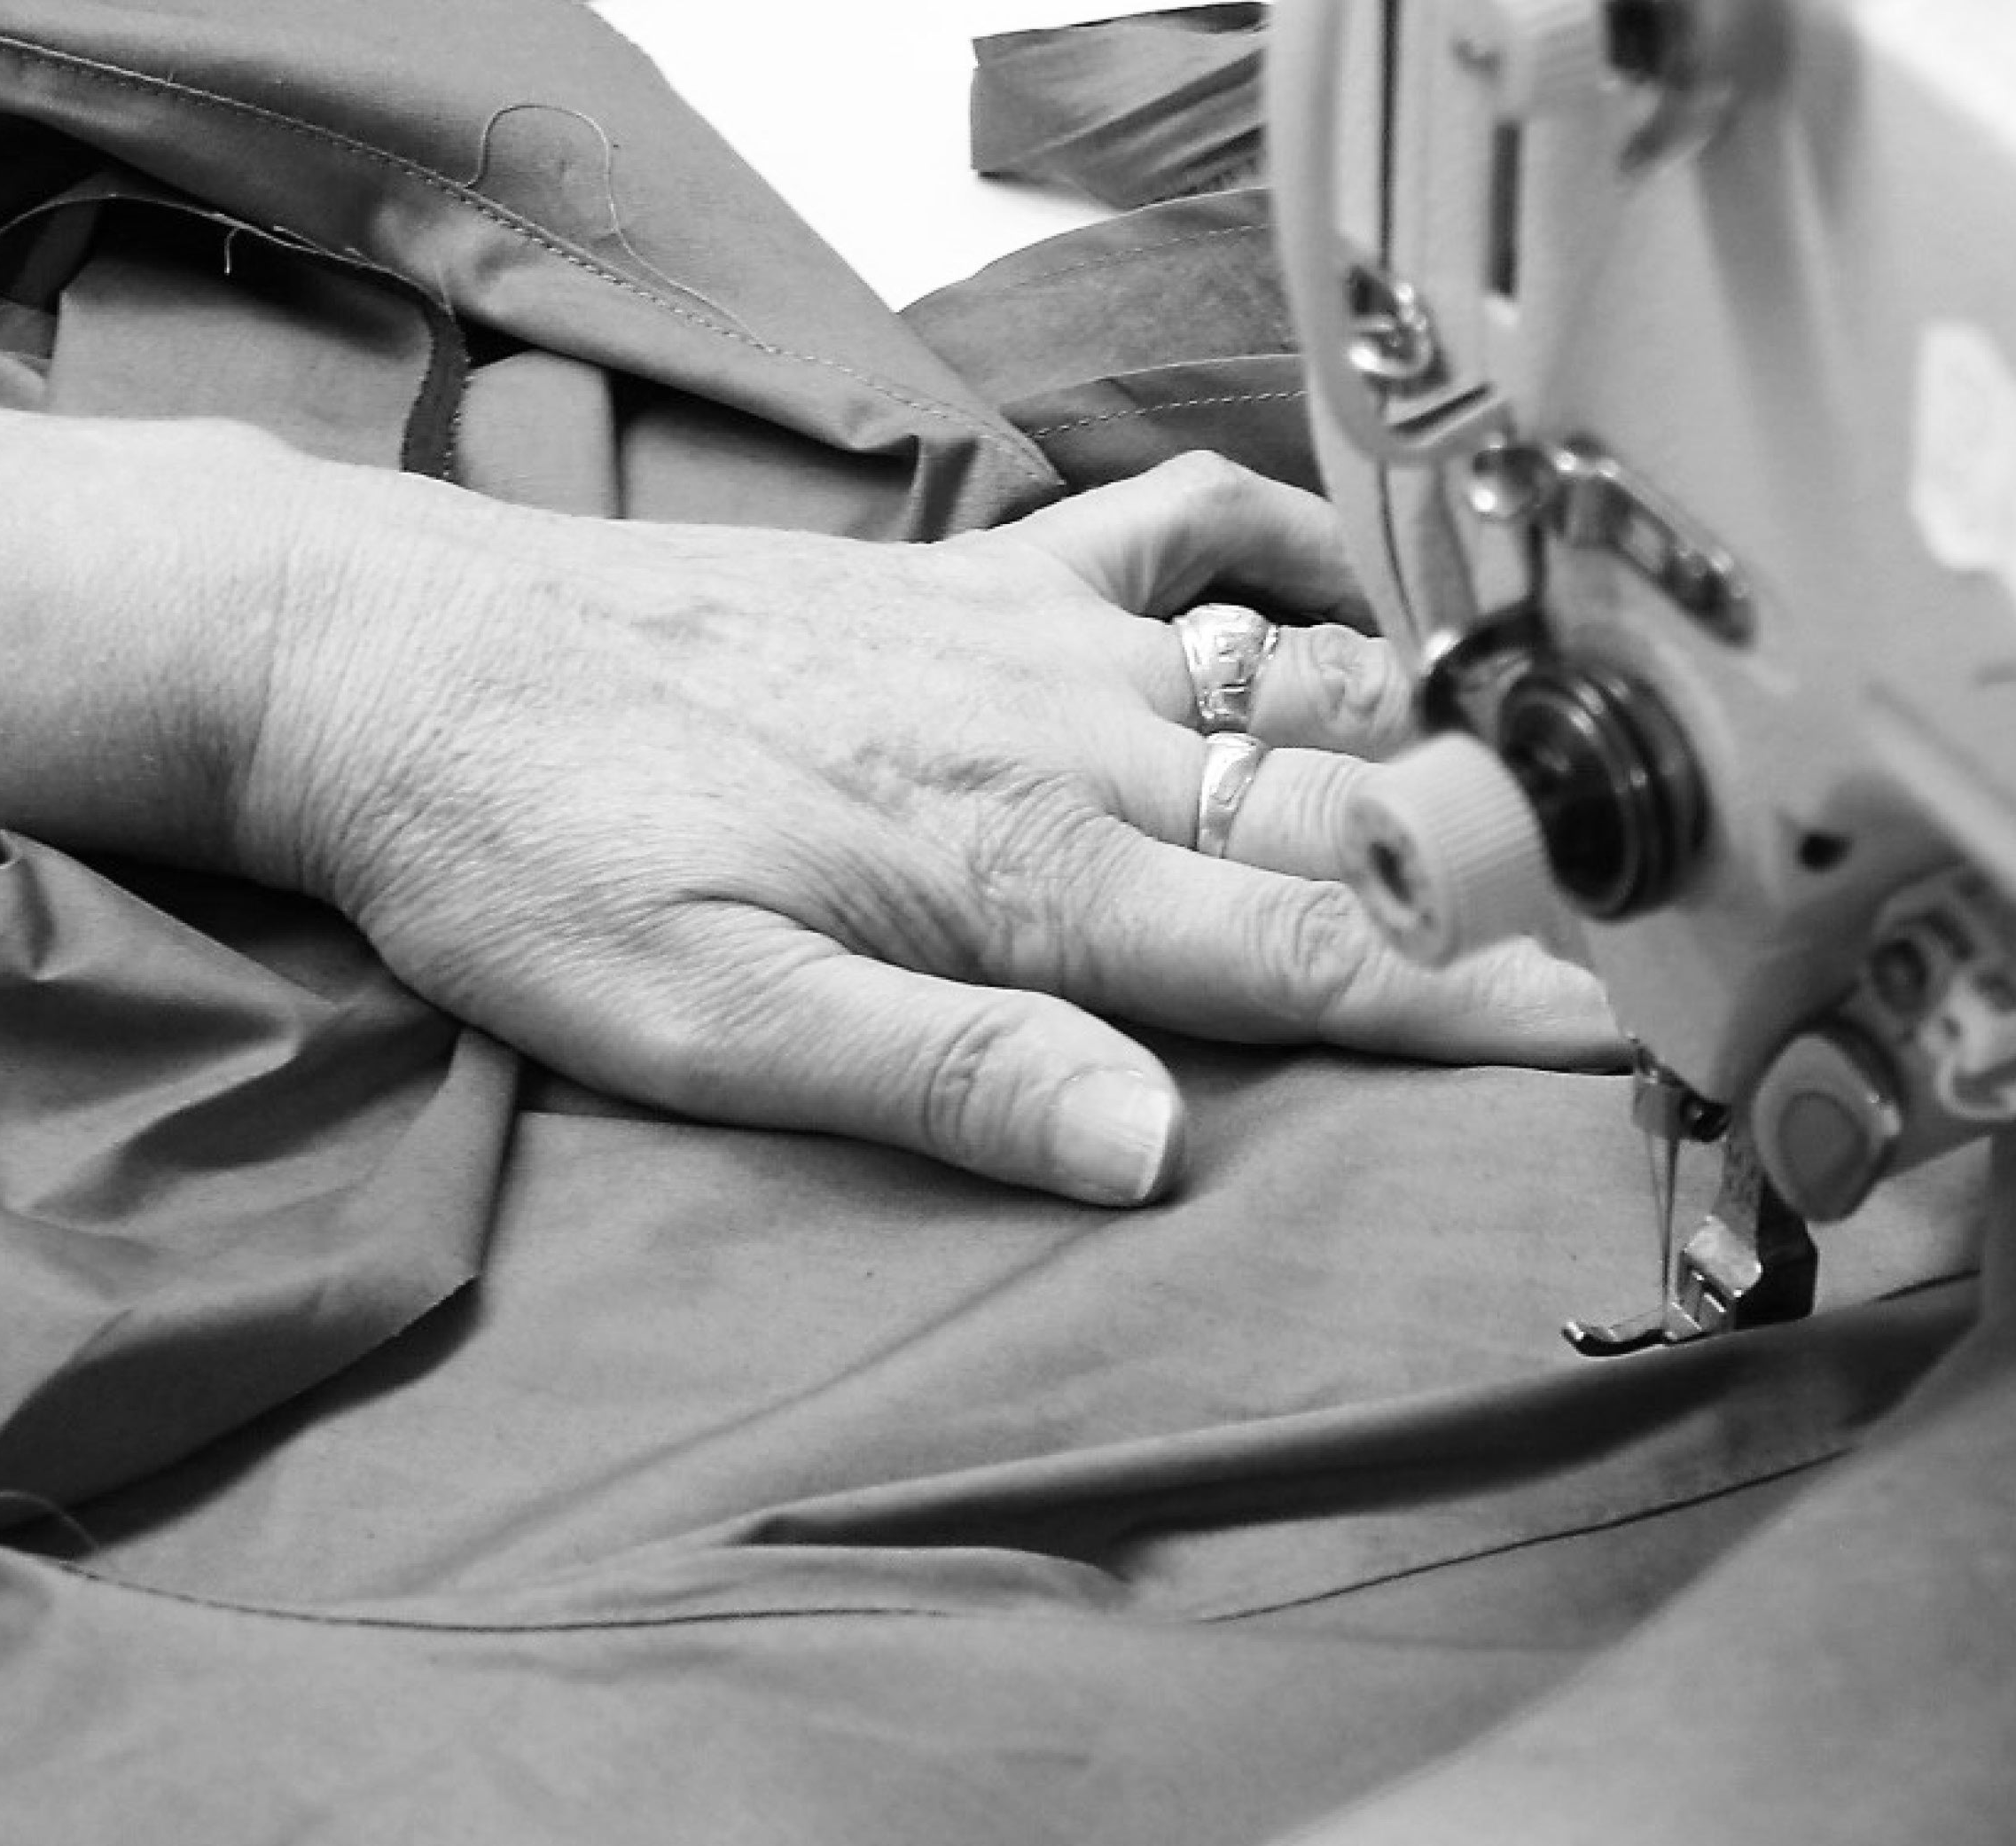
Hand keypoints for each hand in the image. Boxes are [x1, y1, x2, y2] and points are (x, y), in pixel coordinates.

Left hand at [230, 452, 1617, 1203]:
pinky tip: (1340, 602)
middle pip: (1347, 821)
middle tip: (1624, 950)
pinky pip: (1178, 526)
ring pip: (1298, 683)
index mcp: (1026, 874)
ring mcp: (1028, 635)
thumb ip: (946, 1077)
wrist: (391, 658)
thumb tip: (1152, 1148)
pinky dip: (1286, 552)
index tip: (1609, 1049)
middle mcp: (1063, 739)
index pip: (1309, 956)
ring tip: (1538, 821)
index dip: (1472, 1013)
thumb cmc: (532, 858)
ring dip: (1423, 749)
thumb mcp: (708, 1027)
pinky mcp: (974, 574)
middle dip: (1497, 892)